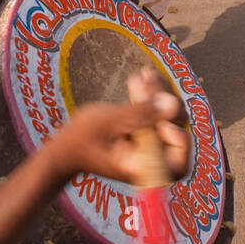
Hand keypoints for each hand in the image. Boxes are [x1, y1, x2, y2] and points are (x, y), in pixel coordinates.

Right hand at [49, 70, 189, 183]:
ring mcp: (149, 146)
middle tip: (147, 80)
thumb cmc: (80, 139)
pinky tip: (141, 78)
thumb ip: (141, 114)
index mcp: (143, 169)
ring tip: (144, 74)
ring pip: (169, 117)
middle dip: (164, 101)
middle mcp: (151, 161)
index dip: (176, 136)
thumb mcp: (109, 122)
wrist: (65, 146)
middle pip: (176, 131)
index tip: (158, 118)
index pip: (179, 161)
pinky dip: (150, 96)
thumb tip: (172, 105)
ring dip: (158, 93)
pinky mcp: (145, 133)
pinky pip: (157, 113)